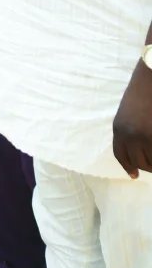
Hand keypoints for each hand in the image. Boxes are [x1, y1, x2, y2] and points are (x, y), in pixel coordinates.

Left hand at [113, 59, 151, 177]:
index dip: (128, 166)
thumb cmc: (145, 92)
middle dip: (149, 164)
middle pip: (139, 163)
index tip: (134, 175)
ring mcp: (145, 138)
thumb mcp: (130, 113)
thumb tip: (139, 155)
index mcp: (119, 128)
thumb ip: (131, 131)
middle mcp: (128, 136)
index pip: (121, 155)